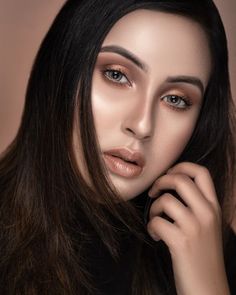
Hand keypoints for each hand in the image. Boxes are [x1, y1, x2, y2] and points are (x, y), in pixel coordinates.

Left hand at [147, 162, 229, 294]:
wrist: (209, 289)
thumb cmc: (204, 255)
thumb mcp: (208, 226)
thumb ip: (197, 206)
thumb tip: (173, 187)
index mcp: (214, 207)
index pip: (201, 172)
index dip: (181, 166)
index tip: (169, 174)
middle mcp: (207, 213)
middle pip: (180, 180)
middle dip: (161, 181)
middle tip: (154, 191)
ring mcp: (195, 227)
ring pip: (165, 200)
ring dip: (154, 209)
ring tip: (156, 221)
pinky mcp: (181, 242)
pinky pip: (157, 222)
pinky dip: (151, 227)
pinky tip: (156, 236)